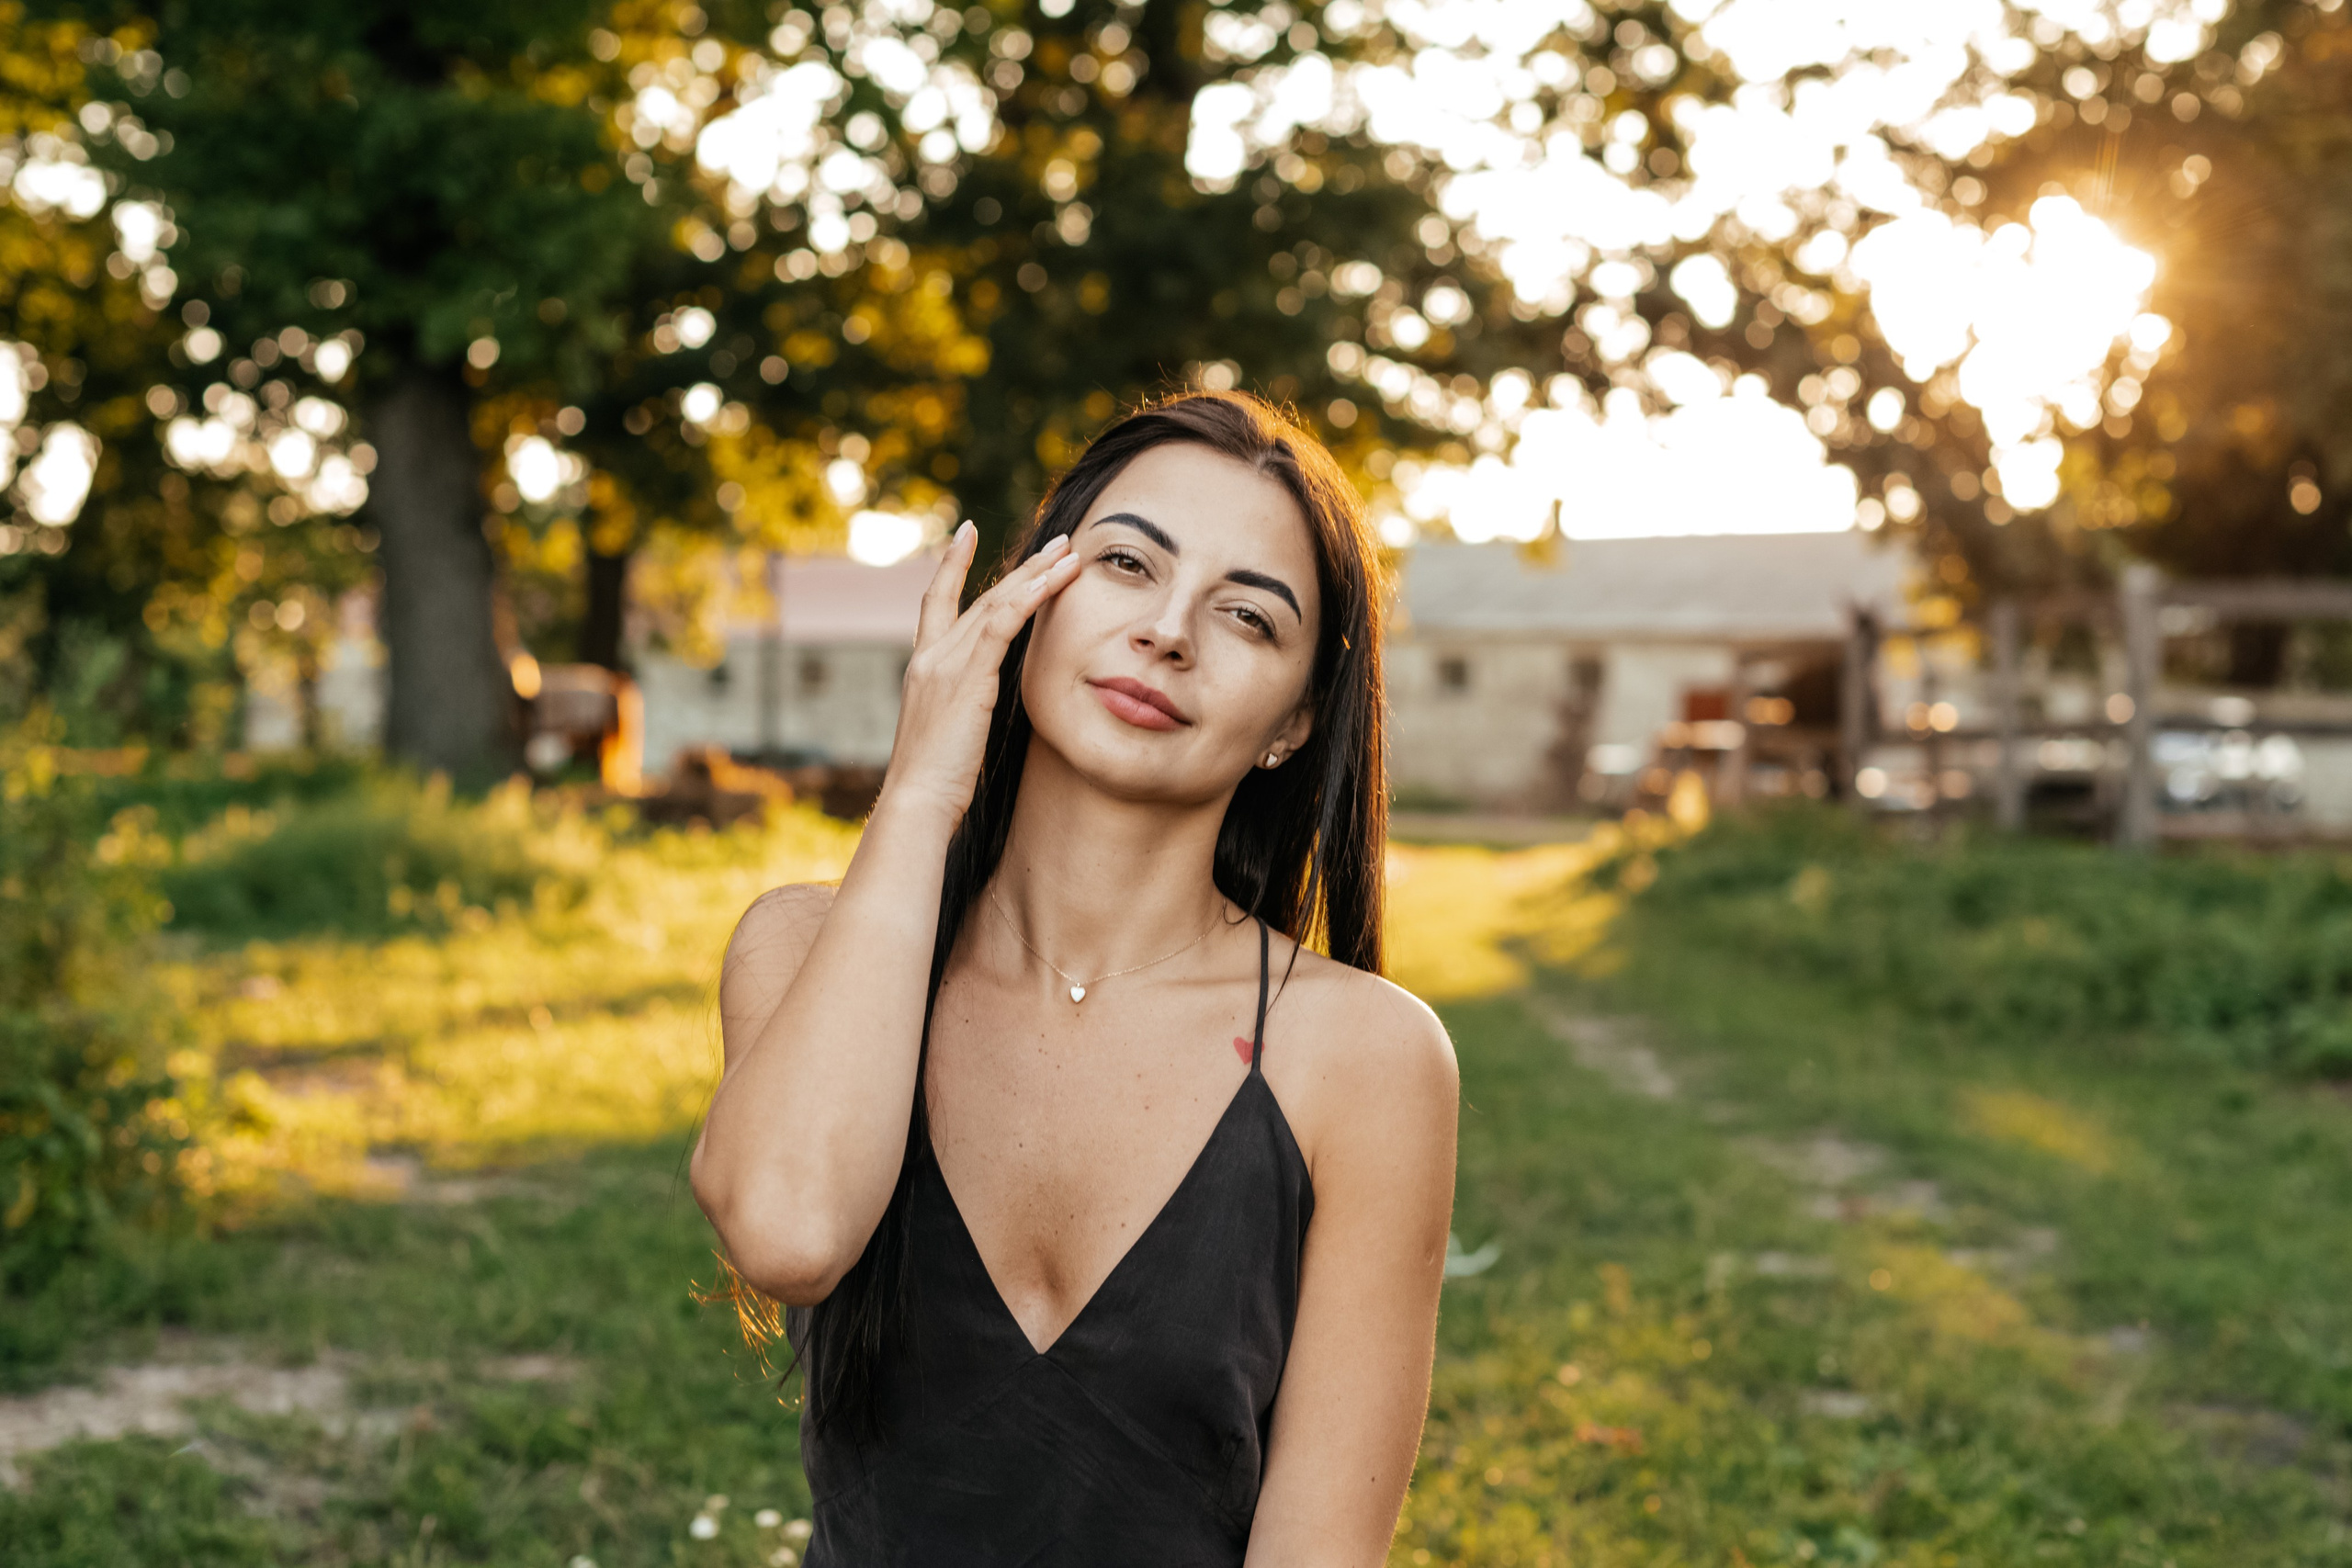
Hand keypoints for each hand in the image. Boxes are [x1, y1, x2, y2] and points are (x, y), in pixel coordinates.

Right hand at [881, 523, 1080, 824]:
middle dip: (1021, 566)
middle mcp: (931, 657)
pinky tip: (1051, 582)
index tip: (968, 532)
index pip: (937, 602)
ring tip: (1068, 553)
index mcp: (923, 668)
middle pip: (980, 597)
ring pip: (996, 604)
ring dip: (1036, 575)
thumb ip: (963, 708)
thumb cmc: (934, 783)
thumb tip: (980, 710)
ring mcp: (947, 664)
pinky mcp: (968, 678)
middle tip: (1055, 542)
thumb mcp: (948, 734)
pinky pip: (1002, 626)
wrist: (916, 802)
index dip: (953, 565)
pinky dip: (1027, 600)